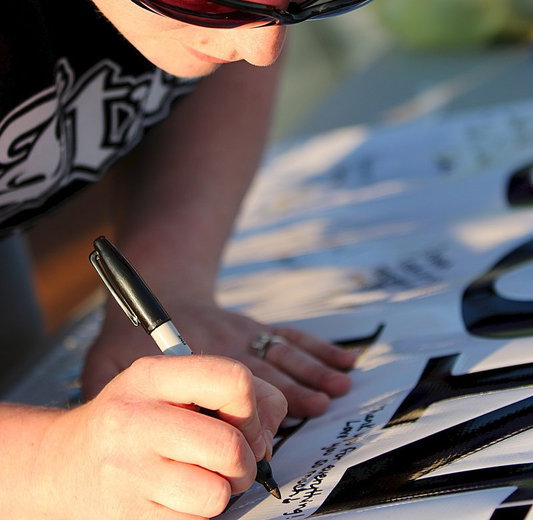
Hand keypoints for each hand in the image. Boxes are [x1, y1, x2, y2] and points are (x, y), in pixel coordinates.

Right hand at [31, 355, 285, 519]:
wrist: (62, 462)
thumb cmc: (130, 420)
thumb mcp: (166, 384)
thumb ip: (220, 390)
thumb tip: (271, 423)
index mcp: (153, 375)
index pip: (234, 380)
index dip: (255, 406)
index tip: (245, 419)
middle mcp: (137, 419)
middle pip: (231, 446)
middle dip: (246, 461)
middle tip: (232, 460)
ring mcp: (130, 471)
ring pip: (217, 494)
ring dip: (221, 493)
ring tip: (201, 479)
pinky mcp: (129, 515)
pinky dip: (196, 515)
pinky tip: (176, 496)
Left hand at [83, 298, 355, 417]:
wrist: (154, 288)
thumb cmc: (130, 335)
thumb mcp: (105, 360)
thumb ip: (104, 386)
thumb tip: (101, 413)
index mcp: (193, 356)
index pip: (225, 382)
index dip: (246, 407)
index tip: (267, 428)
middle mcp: (225, 344)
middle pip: (263, 371)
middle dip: (291, 391)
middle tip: (319, 407)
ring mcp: (244, 336)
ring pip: (283, 353)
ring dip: (312, 369)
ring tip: (338, 386)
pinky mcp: (254, 330)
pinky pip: (289, 337)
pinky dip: (318, 349)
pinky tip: (342, 362)